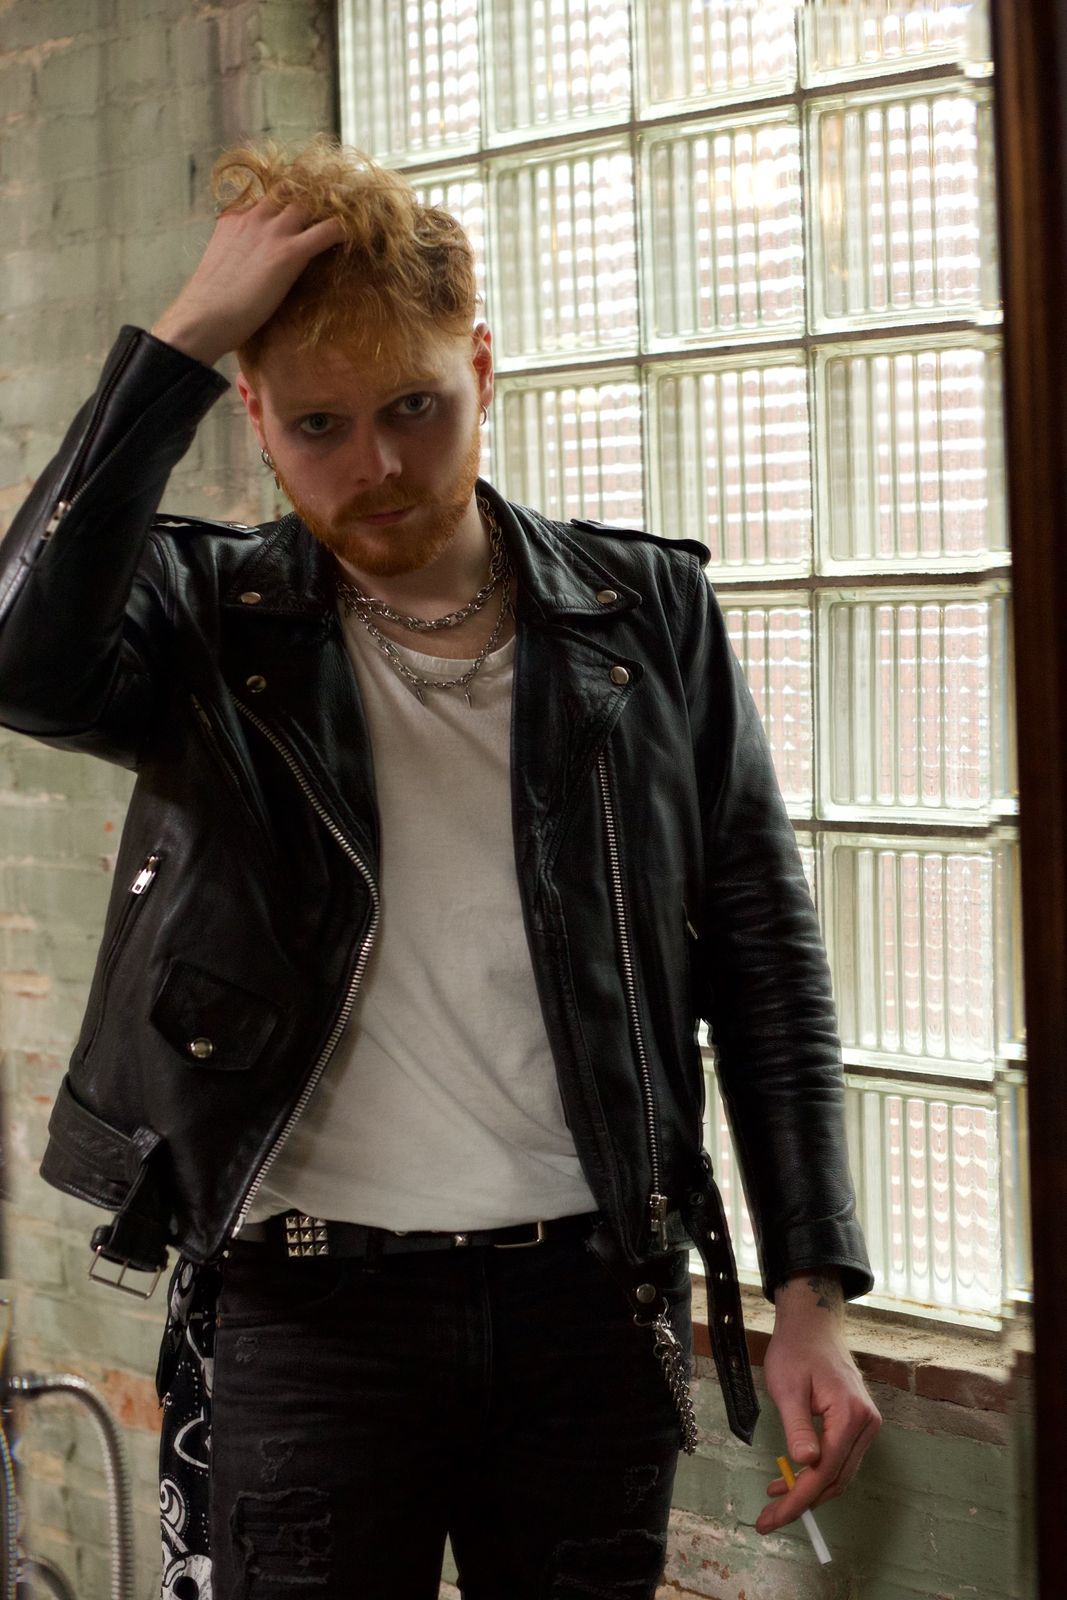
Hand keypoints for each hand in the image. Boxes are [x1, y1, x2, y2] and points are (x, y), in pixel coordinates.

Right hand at [151, 197, 345, 366]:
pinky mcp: (289, 252)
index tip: (307, 205)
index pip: (268, 195)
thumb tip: (250, 270)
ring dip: (334, 204)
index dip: (289, 199)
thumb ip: (239, 256)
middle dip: (314, 190)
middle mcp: (255, 216)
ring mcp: (272, 231)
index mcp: (235, 218)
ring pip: (311, 201)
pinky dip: (347, 228)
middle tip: (339, 198)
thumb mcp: (222, 267)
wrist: (203, 317)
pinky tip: (362, 233)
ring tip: (356, 209)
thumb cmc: (210, 305)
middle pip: (291, 188)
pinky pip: (329, 230)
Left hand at [755, 1269, 880, 1535]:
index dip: (798, 1500)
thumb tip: (806, 1465)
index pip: (824, 1472)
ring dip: (809, 1491)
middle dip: (802, 1503)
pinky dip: (817, 1475)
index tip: (771, 1520)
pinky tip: (792, 1476)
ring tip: (775, 1497)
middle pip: (835, 1480)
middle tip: (768, 1519)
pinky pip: (840, 1460)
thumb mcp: (788, 1387)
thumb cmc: (796, 1351)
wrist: (813, 1324)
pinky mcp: (858, 1424)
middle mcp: (866, 1424)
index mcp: (850, 1415)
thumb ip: (798, 1427)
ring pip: (839, 1474)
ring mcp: (866, 1425)